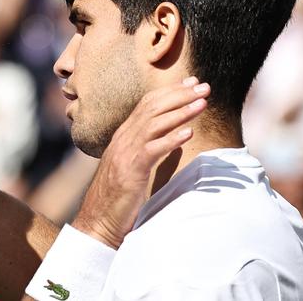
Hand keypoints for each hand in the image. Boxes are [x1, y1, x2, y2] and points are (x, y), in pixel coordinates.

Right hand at [72, 77, 209, 248]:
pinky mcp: (131, 170)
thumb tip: (176, 141)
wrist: (98, 220)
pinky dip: (171, 139)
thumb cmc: (118, 195)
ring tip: (202, 104)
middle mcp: (123, 138)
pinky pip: (152, 150)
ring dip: (181, 112)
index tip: (191, 83)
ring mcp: (125, 153)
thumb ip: (150, 149)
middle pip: (152, 108)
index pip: (147, 103)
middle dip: (180, 95)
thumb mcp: (134, 166)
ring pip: (154, 124)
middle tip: (203, 87)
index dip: (170, 91)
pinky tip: (189, 133)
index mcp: (124, 135)